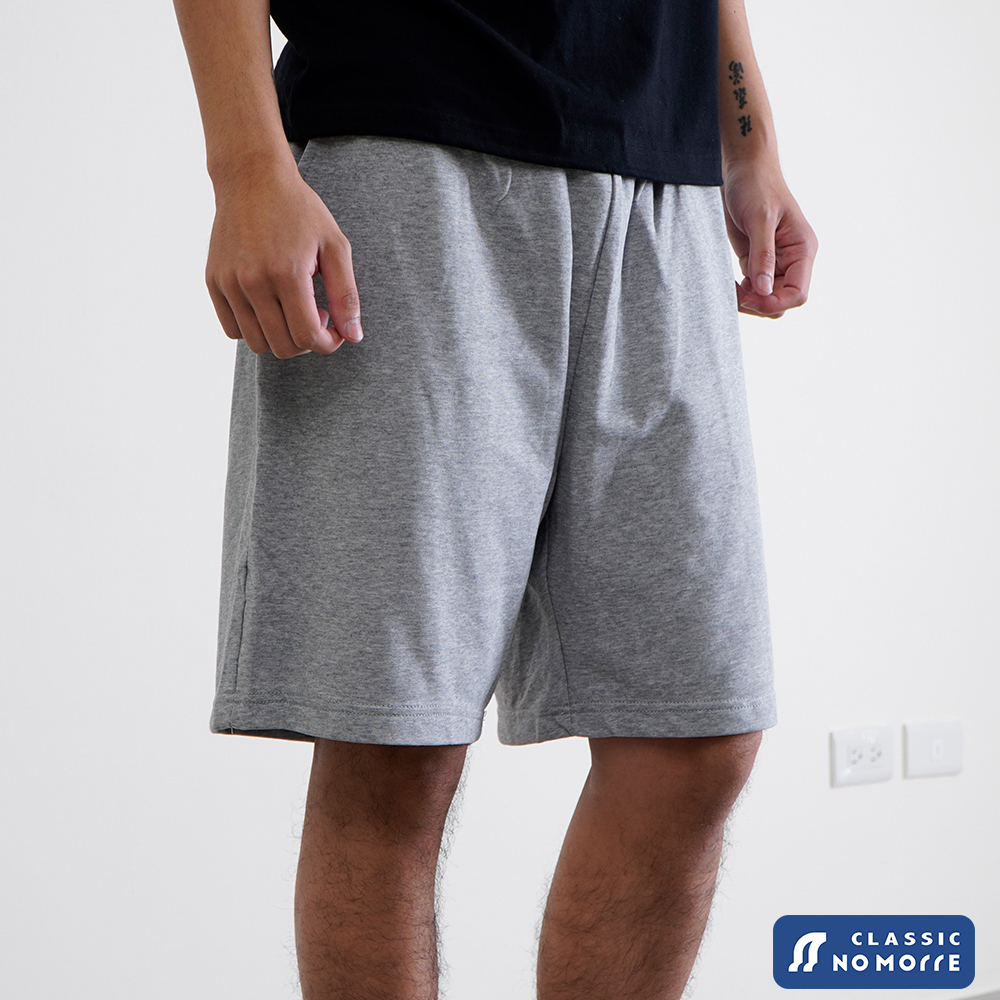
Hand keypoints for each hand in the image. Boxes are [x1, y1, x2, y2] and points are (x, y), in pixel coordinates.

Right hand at [206, 161, 362, 356]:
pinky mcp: (213, 282)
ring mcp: (229, 283)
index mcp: (287, 273)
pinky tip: (269, 307)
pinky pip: (232, 330)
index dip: (328, 344)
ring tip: (292, 309)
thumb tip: (354, 337)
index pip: (308, 337)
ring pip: (257, 344)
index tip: (335, 329)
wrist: (251, 178)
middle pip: (283, 347)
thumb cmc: (300, 211)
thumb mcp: (335, 246)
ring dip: (281, 338)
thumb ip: (346, 295)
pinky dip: (254, 329)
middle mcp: (253, 282)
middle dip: (307, 342)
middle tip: (316, 314)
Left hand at [721, 158, 817, 318]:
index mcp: (802, 249)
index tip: (749, 298)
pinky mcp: (756, 261)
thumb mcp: (759, 219)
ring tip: (729, 289)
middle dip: (760, 304)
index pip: (798, 293)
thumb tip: (764, 291)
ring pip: (767, 298)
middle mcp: (792, 259)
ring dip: (748, 301)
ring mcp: (774, 262)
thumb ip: (762, 256)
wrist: (743, 167)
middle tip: (735, 295)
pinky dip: (740, 293)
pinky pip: (753, 288)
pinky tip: (728, 284)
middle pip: (782, 301)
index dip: (775, 303)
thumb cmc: (756, 185)